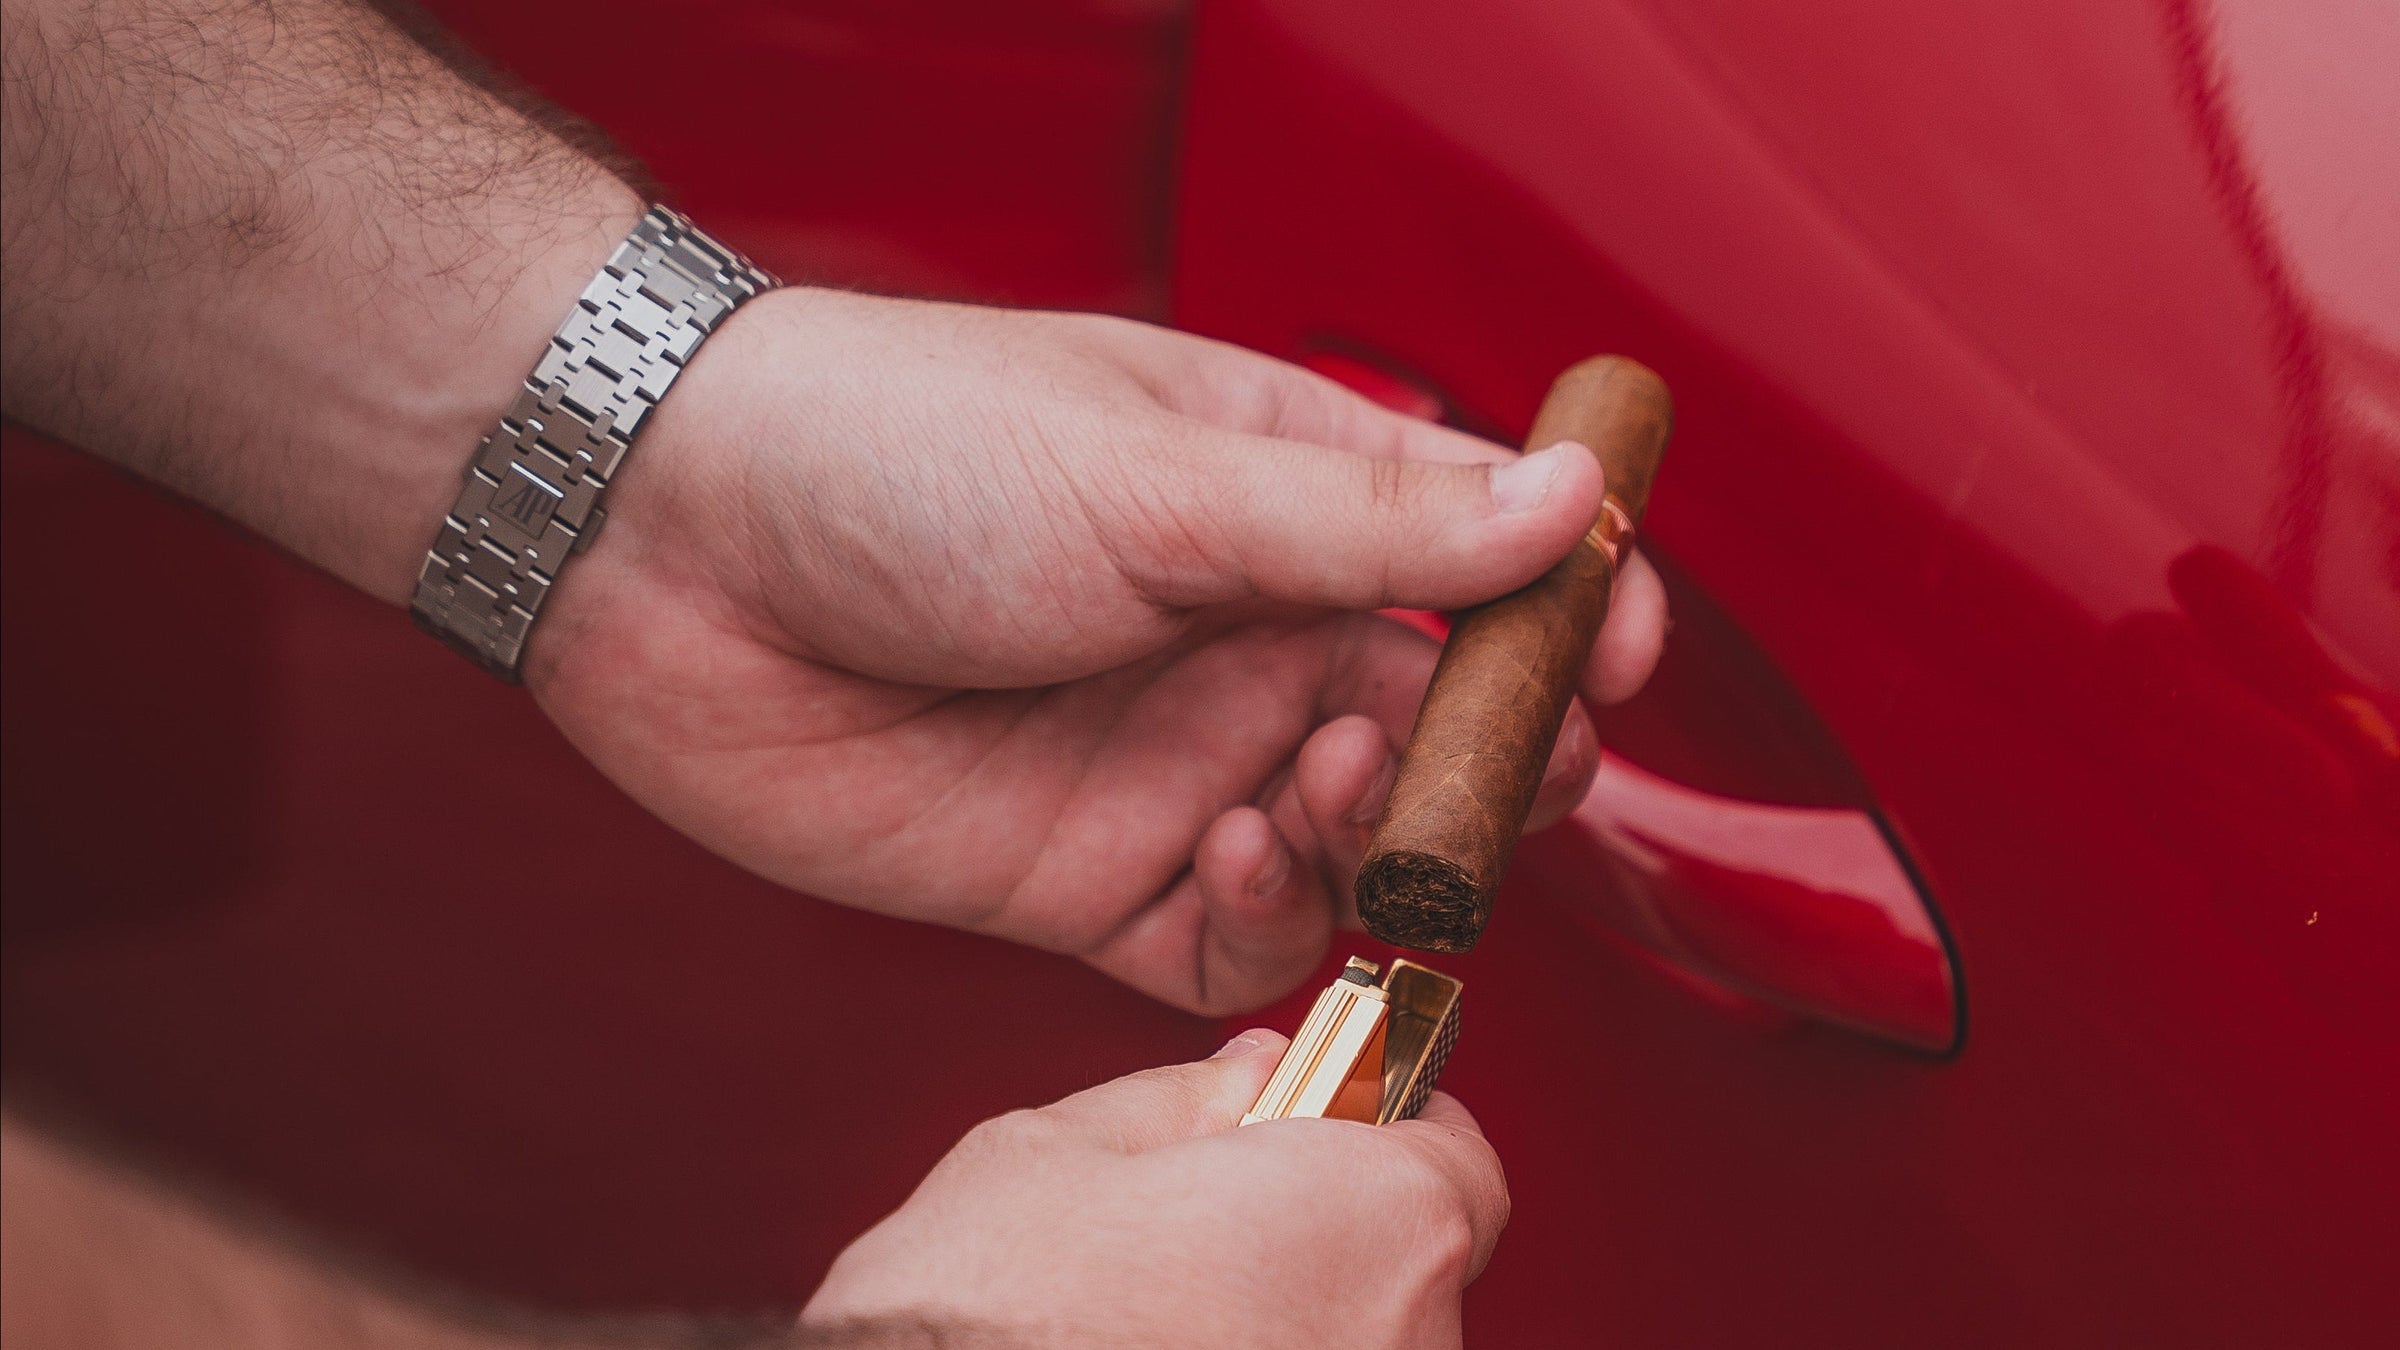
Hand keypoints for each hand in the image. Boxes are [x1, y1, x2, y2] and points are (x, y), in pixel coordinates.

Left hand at [529, 288, 1669, 1012]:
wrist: (670, 552)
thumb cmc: (898, 451)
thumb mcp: (1161, 471)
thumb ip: (1370, 521)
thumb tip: (1571, 502)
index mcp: (1278, 493)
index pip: (1478, 556)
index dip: (1567, 608)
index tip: (1613, 651)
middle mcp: (1242, 634)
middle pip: (1441, 724)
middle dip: (1490, 753)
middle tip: (1487, 757)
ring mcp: (1172, 760)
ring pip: (1357, 847)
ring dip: (1381, 833)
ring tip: (1322, 774)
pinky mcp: (1091, 877)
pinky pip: (1235, 940)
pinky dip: (1273, 922)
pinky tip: (1237, 846)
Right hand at [800, 1030, 1507, 1348]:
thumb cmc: (979, 1320)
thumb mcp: (1053, 1153)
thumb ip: (1183, 1101)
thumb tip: (1249, 1075)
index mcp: (1374, 1219)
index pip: (1455, 1156)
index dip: (1379, 1130)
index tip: (1320, 1126)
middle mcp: (1404, 1340)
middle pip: (1406, 1267)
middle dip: (1321, 1238)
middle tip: (1209, 1228)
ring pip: (1352, 1342)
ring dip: (1285, 1322)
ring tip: (1161, 1316)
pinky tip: (1162, 1348)